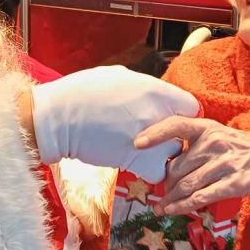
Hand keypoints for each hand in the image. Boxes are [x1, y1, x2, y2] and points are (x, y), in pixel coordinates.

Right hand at [31, 66, 199, 182]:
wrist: (58, 118)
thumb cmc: (82, 92)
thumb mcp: (118, 76)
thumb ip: (143, 87)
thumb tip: (154, 94)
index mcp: (154, 90)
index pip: (191, 107)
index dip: (183, 115)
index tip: (171, 120)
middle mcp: (157, 114)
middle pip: (186, 132)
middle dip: (175, 137)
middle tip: (160, 139)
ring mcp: (149, 139)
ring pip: (174, 154)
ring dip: (163, 155)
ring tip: (145, 152)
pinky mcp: (136, 161)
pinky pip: (158, 173)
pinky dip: (149, 173)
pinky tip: (136, 165)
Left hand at [135, 117, 249, 214]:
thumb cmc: (238, 149)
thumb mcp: (218, 135)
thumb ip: (193, 143)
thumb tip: (163, 157)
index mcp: (209, 128)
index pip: (177, 125)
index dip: (156, 133)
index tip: (137, 143)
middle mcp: (215, 144)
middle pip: (177, 167)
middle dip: (165, 183)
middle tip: (159, 192)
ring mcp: (224, 164)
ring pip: (186, 185)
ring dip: (169, 199)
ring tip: (160, 207)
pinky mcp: (233, 184)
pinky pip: (200, 197)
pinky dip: (182, 206)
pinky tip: (171, 211)